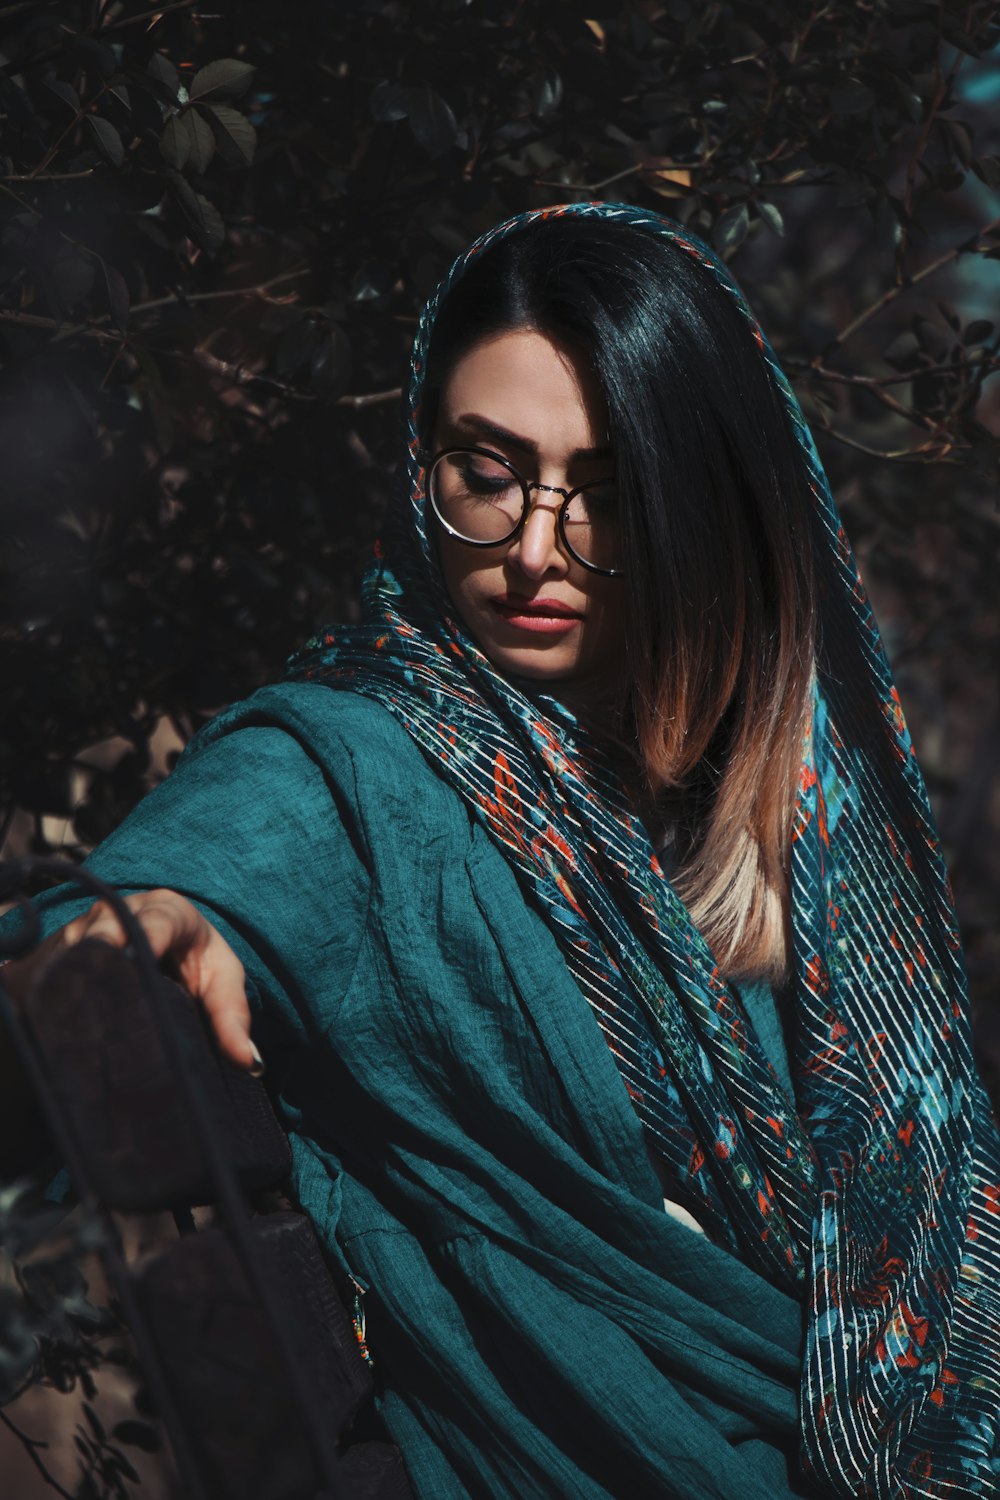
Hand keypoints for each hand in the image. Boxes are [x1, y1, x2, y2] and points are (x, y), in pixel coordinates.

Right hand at [3, 890, 259, 1072]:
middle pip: (104, 935)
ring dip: (79, 984)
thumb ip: (233, 1017)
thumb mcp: (223, 982)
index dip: (147, 939)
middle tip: (109, 1004)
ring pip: (73, 955)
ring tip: (88, 1021)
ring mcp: (84, 929)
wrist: (167, 946)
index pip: (154, 922)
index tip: (142, 961)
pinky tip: (67, 1023)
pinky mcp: (59, 951)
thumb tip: (250, 1062)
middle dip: (104, 964)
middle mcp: (119, 912)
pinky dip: (58, 995)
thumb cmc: (200, 961)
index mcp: (166, 909)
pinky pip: (52, 972)